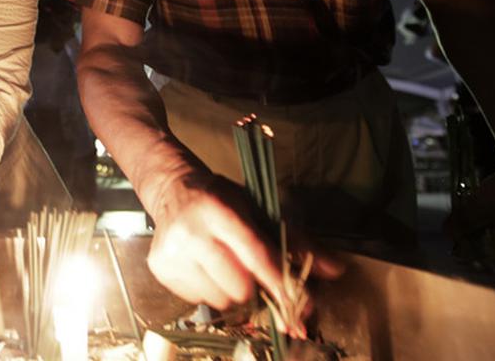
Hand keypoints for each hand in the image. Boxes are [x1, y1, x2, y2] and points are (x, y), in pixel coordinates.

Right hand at [144, 172, 339, 336]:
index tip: (301, 305)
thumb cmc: (220, 198)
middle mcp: (190, 233)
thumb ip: (296, 239)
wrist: (172, 188)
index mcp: (218, 210)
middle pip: (239, 287)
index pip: (256, 256)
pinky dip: (210, 291)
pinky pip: (199, 301)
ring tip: (225, 266)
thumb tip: (334, 269)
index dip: (280, 283)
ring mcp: (172, 253)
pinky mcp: (160, 269)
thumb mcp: (257, 207)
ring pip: (220, 300)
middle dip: (253, 286)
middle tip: (251, 271)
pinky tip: (205, 268)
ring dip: (231, 291)